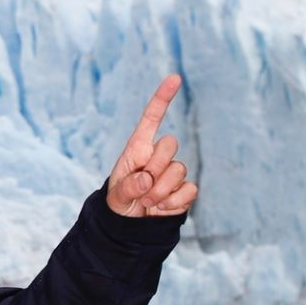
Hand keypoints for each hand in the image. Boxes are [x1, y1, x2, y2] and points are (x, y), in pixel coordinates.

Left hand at [106, 75, 197, 216]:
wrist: (130, 226)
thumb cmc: (120, 203)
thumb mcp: (115, 196)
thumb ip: (127, 187)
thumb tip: (146, 180)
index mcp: (138, 148)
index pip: (152, 118)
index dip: (163, 98)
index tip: (175, 78)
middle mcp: (157, 156)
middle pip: (170, 144)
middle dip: (155, 167)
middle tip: (141, 188)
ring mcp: (173, 172)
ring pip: (180, 170)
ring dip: (161, 191)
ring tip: (147, 202)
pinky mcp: (185, 190)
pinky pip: (190, 190)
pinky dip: (174, 203)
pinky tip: (161, 208)